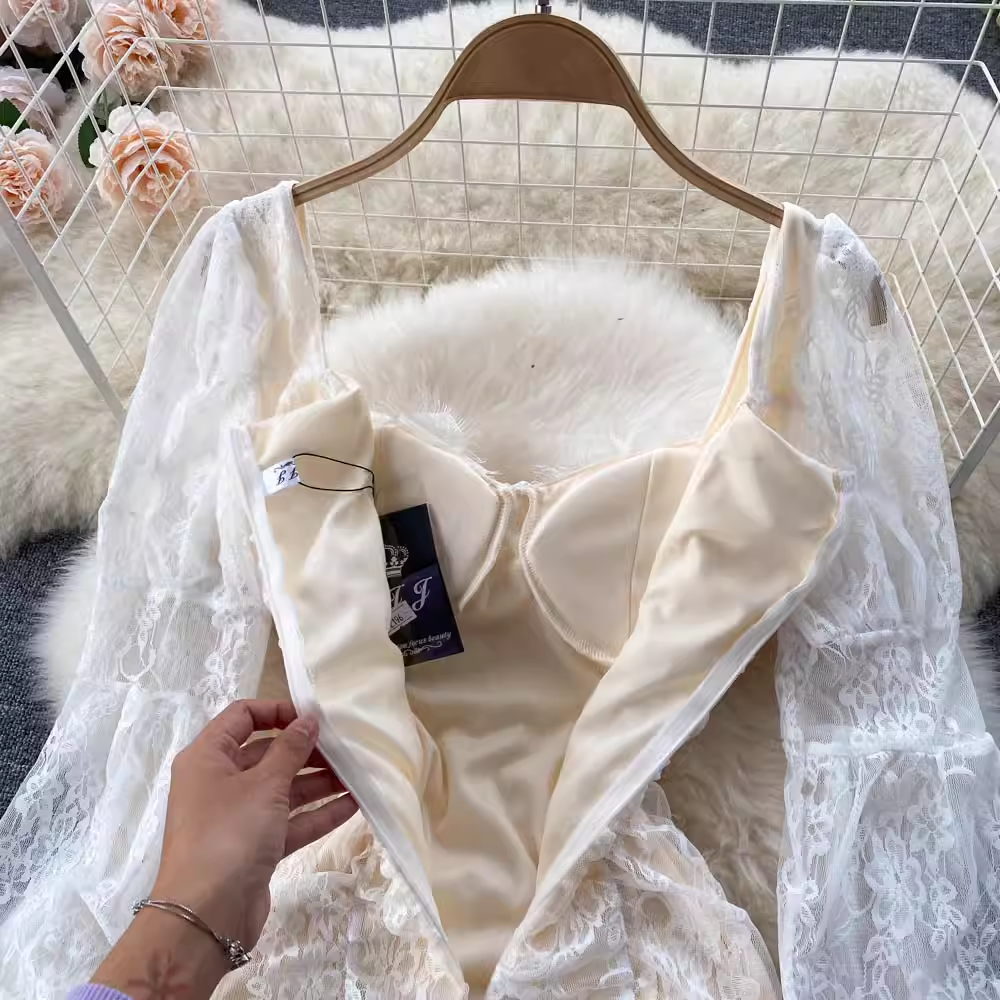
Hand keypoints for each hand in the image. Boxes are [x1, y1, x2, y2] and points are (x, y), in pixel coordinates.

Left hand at [151, 699, 357, 950]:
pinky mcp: (253, 848)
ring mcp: (236, 817)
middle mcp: (218, 782)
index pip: (242, 716)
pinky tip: (352, 805)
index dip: (277, 710)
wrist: (205, 917)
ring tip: (357, 774)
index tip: (314, 716)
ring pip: (281, 789)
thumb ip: (290, 749)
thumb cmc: (229, 834)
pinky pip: (288, 821)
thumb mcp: (264, 784)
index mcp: (207, 757)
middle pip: (266, 753)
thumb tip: (308, 720)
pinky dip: (316, 813)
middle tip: (344, 747)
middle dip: (306, 750)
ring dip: (317, 782)